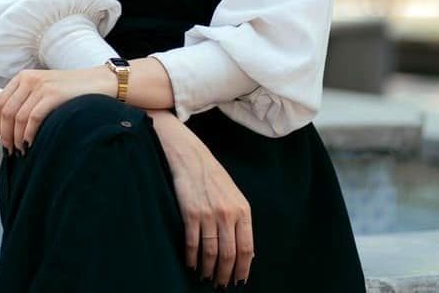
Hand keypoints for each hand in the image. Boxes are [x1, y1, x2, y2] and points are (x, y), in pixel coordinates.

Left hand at [0, 66, 116, 154]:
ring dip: (15, 138)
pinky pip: (33, 118)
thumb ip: (28, 101)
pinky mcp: (53, 94)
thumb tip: (8, 128)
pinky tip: (30, 145)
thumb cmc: (74, 92)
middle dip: (4, 135)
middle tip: (8, 151)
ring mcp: (41, 86)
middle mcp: (29, 79)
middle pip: (5, 112)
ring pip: (18, 117)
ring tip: (20, 151)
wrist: (101, 82)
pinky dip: (28, 134)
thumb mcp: (46, 91)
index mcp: (23, 77)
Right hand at [146, 109, 254, 288]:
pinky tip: (192, 265)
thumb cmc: (214, 178)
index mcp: (243, 210)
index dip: (243, 269)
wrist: (192, 158)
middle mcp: (228, 214)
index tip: (238, 281)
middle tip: (220, 285)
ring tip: (206, 278)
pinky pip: (192, 243)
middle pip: (229, 254)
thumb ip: (240, 221)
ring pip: (211, 252)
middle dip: (225, 274)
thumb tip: (245, 252)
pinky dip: (192, 258)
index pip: (247, 248)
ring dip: (208, 270)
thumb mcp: (234, 196)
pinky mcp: (190, 213)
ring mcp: (209, 214)